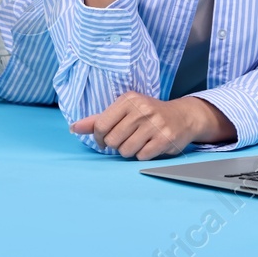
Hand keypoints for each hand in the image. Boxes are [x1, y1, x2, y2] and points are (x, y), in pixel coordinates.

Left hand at [70, 91, 223, 159]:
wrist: (183, 116)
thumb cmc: (148, 114)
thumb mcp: (124, 110)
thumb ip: (99, 119)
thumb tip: (74, 127)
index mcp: (128, 99)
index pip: (101, 125)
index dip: (99, 138)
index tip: (105, 140)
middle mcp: (141, 109)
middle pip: (113, 140)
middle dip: (116, 145)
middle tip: (126, 139)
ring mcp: (154, 124)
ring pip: (125, 150)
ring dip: (129, 151)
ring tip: (139, 142)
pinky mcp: (165, 138)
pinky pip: (141, 157)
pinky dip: (143, 155)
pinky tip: (150, 146)